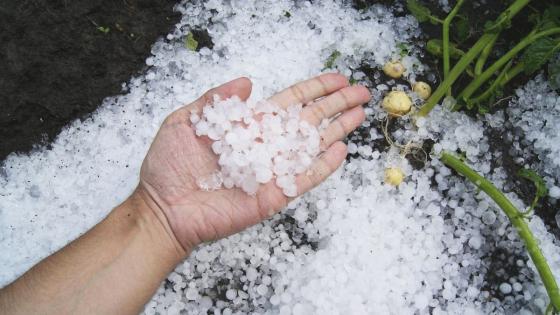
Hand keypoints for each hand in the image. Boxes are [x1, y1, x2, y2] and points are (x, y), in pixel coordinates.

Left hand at [136, 74, 370, 253]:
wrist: (163, 208)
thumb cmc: (169, 166)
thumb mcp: (186, 121)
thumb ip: (216, 100)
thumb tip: (247, 80)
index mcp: (249, 125)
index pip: (290, 102)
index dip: (315, 89)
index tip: (337, 79)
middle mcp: (266, 145)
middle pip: (309, 120)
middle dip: (336, 105)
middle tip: (362, 92)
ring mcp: (272, 171)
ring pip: (312, 146)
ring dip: (337, 130)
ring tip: (360, 114)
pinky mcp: (273, 195)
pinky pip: (304, 179)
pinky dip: (323, 166)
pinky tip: (341, 151)